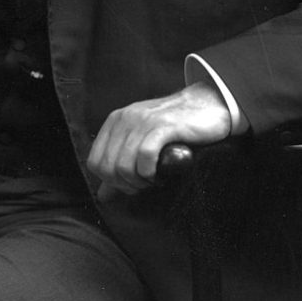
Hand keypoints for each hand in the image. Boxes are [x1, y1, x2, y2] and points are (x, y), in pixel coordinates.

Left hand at [87, 81, 231, 200]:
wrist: (207, 105)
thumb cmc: (175, 126)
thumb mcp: (141, 141)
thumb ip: (121, 166)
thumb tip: (103, 195)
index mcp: (115, 121)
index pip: (94, 163)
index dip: (111, 182)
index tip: (132, 183)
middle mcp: (125, 118)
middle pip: (107, 168)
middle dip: (125, 185)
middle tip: (145, 184)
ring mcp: (143, 120)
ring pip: (124, 165)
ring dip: (139, 181)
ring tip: (154, 179)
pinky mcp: (163, 125)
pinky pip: (144, 156)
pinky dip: (150, 172)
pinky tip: (161, 172)